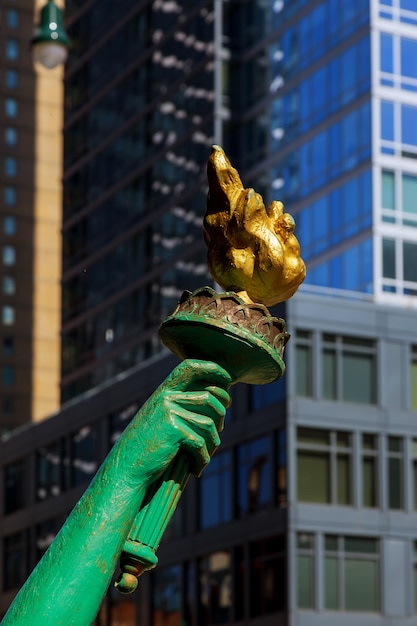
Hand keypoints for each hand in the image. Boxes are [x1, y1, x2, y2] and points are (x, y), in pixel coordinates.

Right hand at [113, 359, 231, 485]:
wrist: (125, 469)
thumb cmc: (147, 447)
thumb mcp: (162, 419)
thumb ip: (183, 406)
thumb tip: (220, 401)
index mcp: (164, 391)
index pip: (191, 367)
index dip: (213, 368)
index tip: (228, 379)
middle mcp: (166, 397)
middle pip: (210, 397)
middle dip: (222, 413)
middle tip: (220, 429)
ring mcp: (169, 412)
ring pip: (209, 424)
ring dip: (213, 443)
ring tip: (206, 454)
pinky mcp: (174, 431)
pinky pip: (201, 442)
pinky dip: (203, 458)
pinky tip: (196, 469)